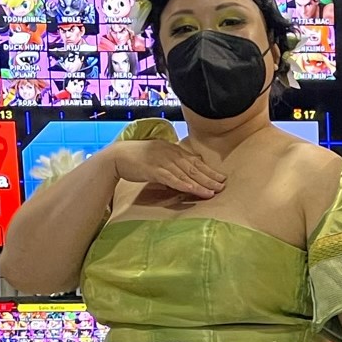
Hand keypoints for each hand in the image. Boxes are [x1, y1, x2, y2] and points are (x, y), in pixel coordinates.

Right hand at [107, 139, 225, 198]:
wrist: (118, 156)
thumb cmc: (138, 157)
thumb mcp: (159, 155)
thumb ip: (173, 162)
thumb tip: (187, 171)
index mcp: (174, 150)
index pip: (195, 162)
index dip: (209, 171)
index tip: (221, 178)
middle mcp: (171, 154)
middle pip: (194, 168)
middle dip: (209, 178)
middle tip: (223, 186)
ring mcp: (162, 161)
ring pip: (185, 174)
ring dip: (200, 184)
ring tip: (212, 191)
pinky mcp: (153, 170)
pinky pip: (171, 178)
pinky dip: (183, 184)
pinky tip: (193, 190)